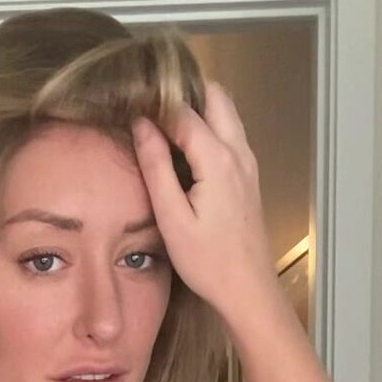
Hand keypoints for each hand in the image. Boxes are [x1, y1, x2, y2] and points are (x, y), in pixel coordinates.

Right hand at [130, 82, 278, 324]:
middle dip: (185, 92)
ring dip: (198, 107)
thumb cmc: (208, 261)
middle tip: (153, 106)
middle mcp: (239, 152)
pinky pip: (230, 133)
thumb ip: (156, 167)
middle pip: (216, 96)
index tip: (132, 106)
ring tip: (165, 123)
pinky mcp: (249, 174)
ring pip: (226, 112)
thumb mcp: (172, 218)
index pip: (184, 112)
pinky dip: (209, 126)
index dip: (157, 105)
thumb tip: (141, 125)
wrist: (248, 289)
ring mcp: (248, 161)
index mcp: (218, 159)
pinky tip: (185, 147)